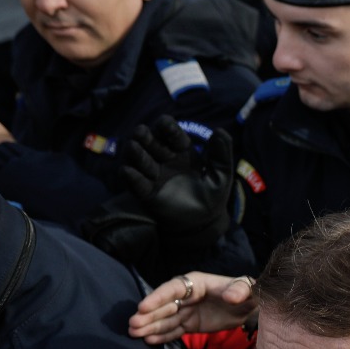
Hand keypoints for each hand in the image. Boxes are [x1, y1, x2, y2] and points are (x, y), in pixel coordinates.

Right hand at [121, 116, 234, 249]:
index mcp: (181, 149)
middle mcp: (163, 157)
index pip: (170, 132)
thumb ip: (221, 155)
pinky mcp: (145, 192)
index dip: (167, 127)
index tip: (165, 125)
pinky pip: (134, 183)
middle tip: (143, 133)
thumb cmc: (211, 195)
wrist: (203, 223)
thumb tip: (221, 130)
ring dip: (136, 153)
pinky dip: (131, 177)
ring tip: (134, 148)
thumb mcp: (221, 175)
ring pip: (137, 158)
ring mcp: (152, 174)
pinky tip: (128, 171)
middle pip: (149, 140)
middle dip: (145, 135)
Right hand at [129, 271, 256, 343]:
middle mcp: (187, 296)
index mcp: (196, 283)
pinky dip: (162, 335)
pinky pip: (174, 330)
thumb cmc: (247, 292)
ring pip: (166, 319)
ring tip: (134, 334)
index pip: (173, 289)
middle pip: (164, 305)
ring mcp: (187, 311)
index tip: (143, 306)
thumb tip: (232, 296)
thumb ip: (240, 290)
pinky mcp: (190, 324)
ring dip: (150, 326)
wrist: (251, 306)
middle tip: (132, 325)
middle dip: (148, 315)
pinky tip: (149, 340)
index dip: (158, 297)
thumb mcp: (247, 289)